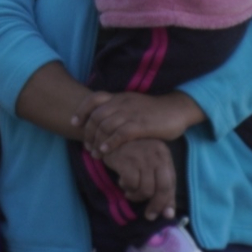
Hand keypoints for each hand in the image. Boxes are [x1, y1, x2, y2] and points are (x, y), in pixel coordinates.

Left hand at [72, 90, 204, 154]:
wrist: (177, 109)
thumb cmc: (155, 112)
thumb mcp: (133, 106)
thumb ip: (119, 111)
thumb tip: (103, 122)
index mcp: (120, 97)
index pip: (94, 99)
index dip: (81, 111)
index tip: (75, 123)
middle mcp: (123, 103)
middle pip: (96, 116)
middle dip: (88, 132)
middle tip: (87, 146)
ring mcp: (131, 113)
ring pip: (105, 125)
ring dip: (96, 141)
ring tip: (94, 153)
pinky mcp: (141, 125)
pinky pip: (120, 134)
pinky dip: (109, 143)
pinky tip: (105, 151)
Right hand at [103, 138, 176, 219]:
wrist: (110, 136)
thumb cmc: (131, 152)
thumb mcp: (149, 163)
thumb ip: (159, 184)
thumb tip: (168, 214)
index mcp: (164, 154)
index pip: (171, 182)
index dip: (169, 200)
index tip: (166, 215)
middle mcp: (156, 155)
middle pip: (162, 188)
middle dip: (156, 205)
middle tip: (149, 215)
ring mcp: (142, 157)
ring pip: (145, 189)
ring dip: (137, 196)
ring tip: (130, 192)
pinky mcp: (127, 160)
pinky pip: (130, 184)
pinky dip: (126, 187)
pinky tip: (122, 181)